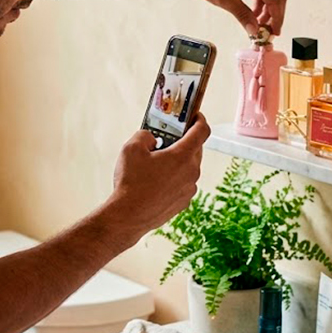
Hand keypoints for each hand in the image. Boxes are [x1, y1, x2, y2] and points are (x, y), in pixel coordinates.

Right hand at [106, 114, 210, 237]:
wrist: (128, 216)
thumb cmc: (131, 183)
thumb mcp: (132, 148)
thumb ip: (145, 135)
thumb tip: (152, 138)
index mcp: (183, 155)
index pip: (202, 131)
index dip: (200, 120)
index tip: (195, 116)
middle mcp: (191, 172)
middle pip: (196, 149)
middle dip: (184, 141)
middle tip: (167, 139)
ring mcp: (189, 189)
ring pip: (189, 167)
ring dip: (178, 161)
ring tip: (157, 163)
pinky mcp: (183, 202)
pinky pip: (183, 183)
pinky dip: (175, 178)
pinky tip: (156, 181)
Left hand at [188, 0, 286, 35]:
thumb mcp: (225, 0)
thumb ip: (243, 16)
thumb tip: (254, 30)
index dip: (277, 18)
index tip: (274, 32)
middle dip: (275, 16)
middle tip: (268, 32)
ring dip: (268, 10)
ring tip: (258, 25)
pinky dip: (261, 3)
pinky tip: (253, 14)